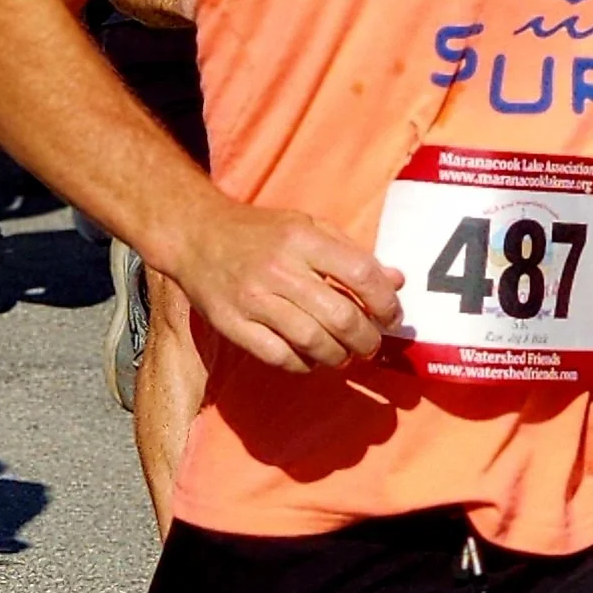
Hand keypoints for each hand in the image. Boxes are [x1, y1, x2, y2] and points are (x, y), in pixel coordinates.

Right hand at [180, 198, 403, 374]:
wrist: (196, 235)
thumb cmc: (261, 232)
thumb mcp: (309, 227)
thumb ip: (352, 254)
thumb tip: (396, 282)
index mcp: (302, 239)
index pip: (360, 274)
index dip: (384, 301)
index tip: (391, 316)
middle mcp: (278, 269)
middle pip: (340, 317)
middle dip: (366, 339)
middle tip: (371, 343)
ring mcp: (253, 299)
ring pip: (312, 342)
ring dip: (339, 356)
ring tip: (345, 354)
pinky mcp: (232, 324)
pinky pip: (278, 356)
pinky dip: (303, 364)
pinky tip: (311, 358)